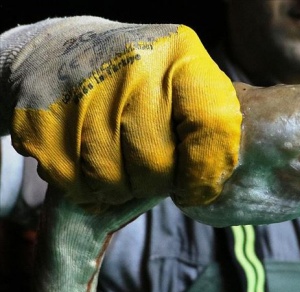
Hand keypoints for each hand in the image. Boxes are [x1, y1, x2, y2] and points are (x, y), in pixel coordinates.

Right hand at [6, 17, 241, 206]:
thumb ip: (209, 126)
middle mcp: (132, 69)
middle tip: (153, 171)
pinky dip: (88, 187)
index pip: (212, 126)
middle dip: (158, 182)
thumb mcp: (185, 80)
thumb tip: (205, 187)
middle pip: (156, 164)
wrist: (60, 50)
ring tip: (122, 164)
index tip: (197, 188)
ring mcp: (83, 93)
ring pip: (112, 181)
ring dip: (122, 187)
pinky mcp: (42, 121)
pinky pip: (75, 185)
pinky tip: (91, 161)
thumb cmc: (138, 78)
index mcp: (180, 57)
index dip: (206, 171)